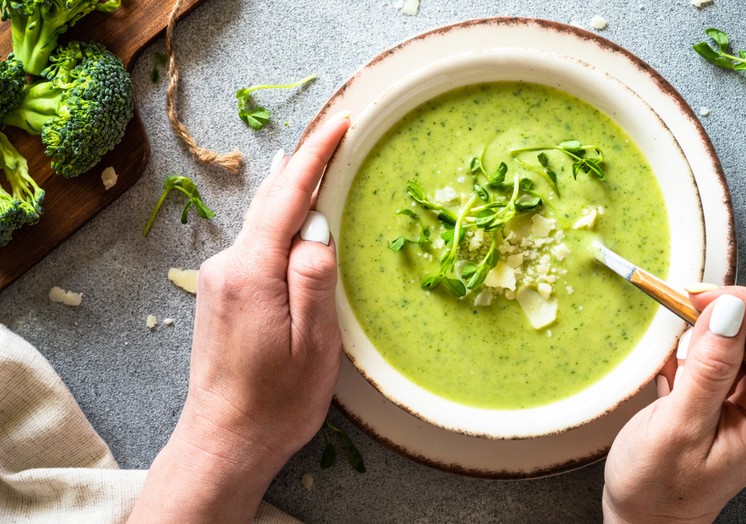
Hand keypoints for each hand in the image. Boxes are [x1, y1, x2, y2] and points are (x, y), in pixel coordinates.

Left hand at [129, 114, 349, 522]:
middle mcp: (227, 266)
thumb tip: (317, 227)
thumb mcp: (314, 345)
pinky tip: (300, 239)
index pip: (287, 197)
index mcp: (251, 273)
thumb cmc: (276, 401)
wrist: (224, 440)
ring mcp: (218, 278)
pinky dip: (283, 234)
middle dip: (307, 169)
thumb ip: (314, 278)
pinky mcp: (219, 292)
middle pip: (273, 203)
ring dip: (297, 206)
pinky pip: (258, 248)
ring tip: (326, 183)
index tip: (342, 123)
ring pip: (266, 227)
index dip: (316, 155)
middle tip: (340, 136)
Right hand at [602, 286, 745, 523]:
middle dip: (717, 319)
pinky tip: (670, 368)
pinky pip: (713, 359)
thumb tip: (730, 311)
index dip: (740, 307)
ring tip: (671, 358)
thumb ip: (708, 369)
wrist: (641, 521)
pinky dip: (688, 352)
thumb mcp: (680, 426)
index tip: (696, 295)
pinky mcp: (723, 401)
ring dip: (698, 336)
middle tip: (677, 313)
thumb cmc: (658, 489)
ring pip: (733, 342)